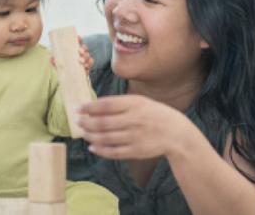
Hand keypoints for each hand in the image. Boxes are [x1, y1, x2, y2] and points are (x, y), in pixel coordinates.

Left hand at [50, 36, 93, 73]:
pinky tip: (86, 66)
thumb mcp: (57, 64)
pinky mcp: (87, 67)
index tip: (78, 38)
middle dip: (83, 49)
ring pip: (87, 55)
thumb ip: (54, 61)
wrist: (68, 79)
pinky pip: (90, 63)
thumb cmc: (63, 69)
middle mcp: (80, 54)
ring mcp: (84, 60)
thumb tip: (51, 58)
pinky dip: (89, 63)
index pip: (78, 43)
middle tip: (80, 52)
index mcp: (73, 51)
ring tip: (81, 61)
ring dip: (86, 57)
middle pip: (84, 48)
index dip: (79, 39)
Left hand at [77, 95, 195, 159]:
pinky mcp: (136, 151)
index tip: (78, 108)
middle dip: (87, 123)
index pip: (107, 105)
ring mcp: (135, 137)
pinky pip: (114, 152)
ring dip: (91, 136)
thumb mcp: (141, 102)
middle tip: (78, 122)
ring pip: (106, 138)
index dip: (90, 107)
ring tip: (83, 133)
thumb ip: (120, 103)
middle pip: (103, 123)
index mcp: (135, 104)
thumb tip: (94, 106)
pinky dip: (100, 150)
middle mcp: (135, 120)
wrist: (177, 133)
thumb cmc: (154, 114)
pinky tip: (93, 147)